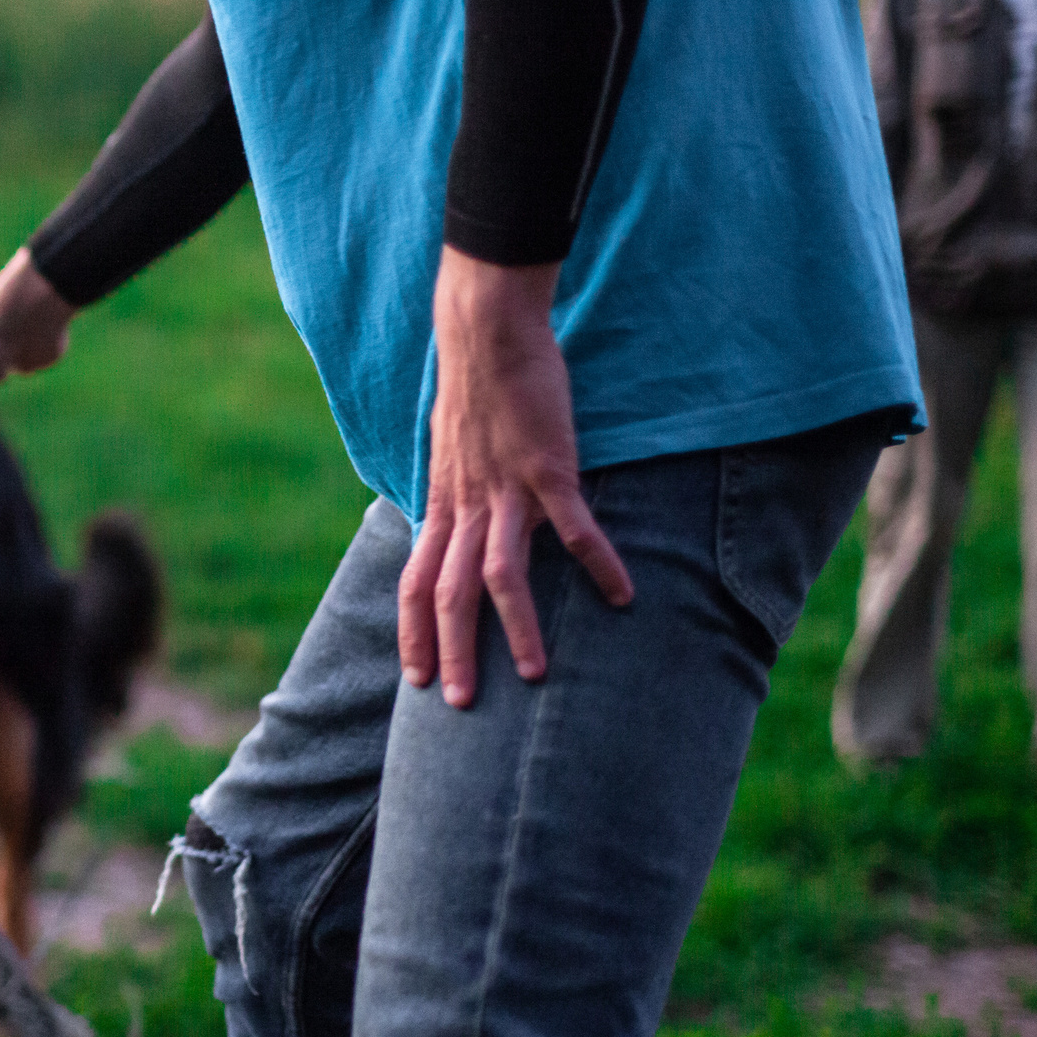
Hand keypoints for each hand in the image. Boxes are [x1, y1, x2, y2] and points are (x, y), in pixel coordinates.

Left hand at [398, 248, 633, 708]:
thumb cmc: (474, 388)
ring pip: (501, 577)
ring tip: (535, 675)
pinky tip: (622, 595)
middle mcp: (466, 506)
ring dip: (517, 630)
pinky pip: (573, 528)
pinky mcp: (547, 469)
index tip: (414, 676)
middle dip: (452, 652)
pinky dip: (598, 563)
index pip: (415, 581)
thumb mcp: (447, 450)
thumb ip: (452, 492)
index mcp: (441, 504)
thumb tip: (450, 521)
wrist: (485, 332)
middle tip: (460, 703)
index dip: (413, 631)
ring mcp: (505, 490)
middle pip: (449, 593)